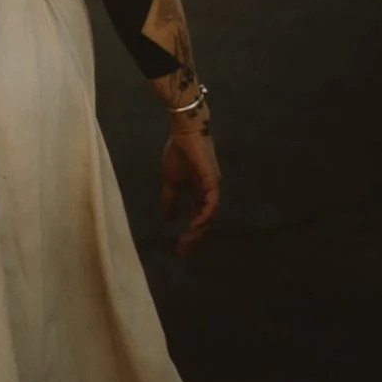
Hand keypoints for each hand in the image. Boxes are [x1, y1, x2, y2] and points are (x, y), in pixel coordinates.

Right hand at [160, 126, 220, 252]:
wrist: (184, 131)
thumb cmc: (179, 152)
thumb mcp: (171, 180)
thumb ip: (170, 199)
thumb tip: (169, 219)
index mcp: (199, 193)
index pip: (198, 218)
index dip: (190, 234)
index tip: (179, 249)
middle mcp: (209, 193)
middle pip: (206, 221)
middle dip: (195, 237)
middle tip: (182, 250)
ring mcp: (212, 187)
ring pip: (211, 215)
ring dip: (200, 229)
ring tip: (188, 240)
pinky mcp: (212, 180)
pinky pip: (213, 202)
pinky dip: (205, 215)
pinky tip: (195, 224)